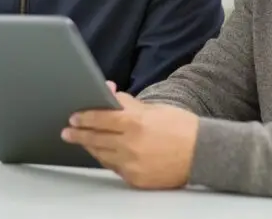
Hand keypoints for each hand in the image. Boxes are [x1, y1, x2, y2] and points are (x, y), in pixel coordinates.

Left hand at [62, 92, 198, 189]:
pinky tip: (102, 153)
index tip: (74, 117)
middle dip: (79, 134)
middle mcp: (131, 145)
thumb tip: (110, 93)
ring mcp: (132, 164)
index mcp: (136, 123)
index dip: (85, 117)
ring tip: (83, 141)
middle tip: (68, 131)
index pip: (101, 118)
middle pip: (96, 138)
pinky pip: (114, 168)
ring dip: (90, 147)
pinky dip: (107, 159)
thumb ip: (129, 104)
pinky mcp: (136, 179)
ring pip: (102, 155)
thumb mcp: (155, 109)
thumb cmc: (181, 128)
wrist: (203, 154)